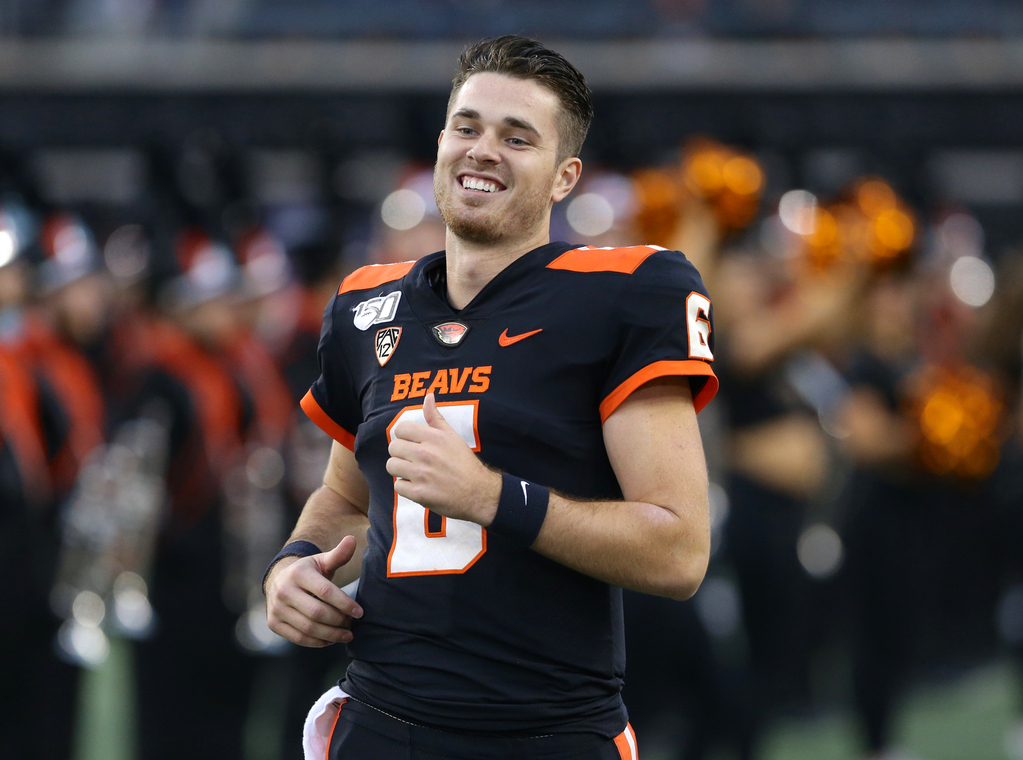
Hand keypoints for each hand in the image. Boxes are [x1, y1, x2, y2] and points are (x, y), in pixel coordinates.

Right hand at [265, 536, 363, 647]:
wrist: (279, 580)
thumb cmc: (308, 572)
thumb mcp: (322, 561)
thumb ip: (339, 554)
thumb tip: (352, 540)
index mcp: (298, 573)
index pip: (325, 591)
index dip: (345, 604)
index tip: (360, 613)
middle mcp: (284, 591)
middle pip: (317, 612)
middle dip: (339, 621)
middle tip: (352, 624)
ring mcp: (276, 608)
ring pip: (308, 628)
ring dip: (331, 635)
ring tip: (347, 635)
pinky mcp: (273, 623)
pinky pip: (298, 638)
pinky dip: (318, 642)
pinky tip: (331, 639)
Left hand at [386, 393, 500, 524]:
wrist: (478, 492)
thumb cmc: (465, 463)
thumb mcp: (452, 436)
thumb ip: (436, 417)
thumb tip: (428, 396)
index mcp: (434, 438)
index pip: (401, 429)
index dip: (403, 436)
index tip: (411, 443)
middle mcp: (425, 454)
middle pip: (393, 447)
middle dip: (400, 453)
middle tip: (412, 459)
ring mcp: (421, 475)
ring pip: (391, 466)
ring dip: (400, 470)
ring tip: (412, 472)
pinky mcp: (419, 493)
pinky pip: (398, 486)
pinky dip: (405, 487)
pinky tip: (417, 485)